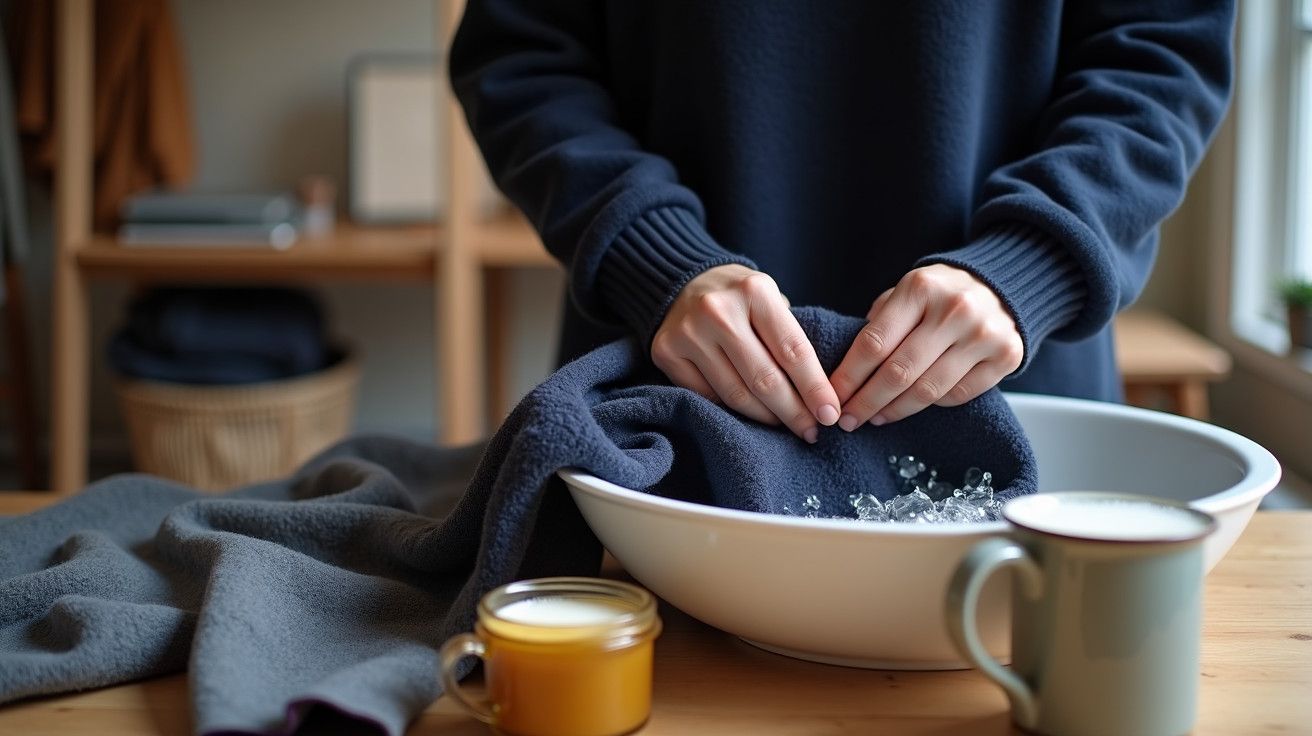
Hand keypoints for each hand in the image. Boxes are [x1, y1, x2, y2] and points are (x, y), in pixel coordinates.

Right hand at [651, 265, 840, 442]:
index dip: (815, 388)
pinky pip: (707, 396)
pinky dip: (732, 411)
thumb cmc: (739, 297)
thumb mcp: (769, 298)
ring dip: (766, 417)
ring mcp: (689, 333)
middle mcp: (718, 311)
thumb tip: (819, 395)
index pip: (793, 350)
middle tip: (811, 430)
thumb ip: (789, 336)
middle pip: (765, 379)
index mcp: (754, 291)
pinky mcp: (666, 353)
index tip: (829, 414)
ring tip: (784, 425)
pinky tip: (750, 415)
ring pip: (736, 394)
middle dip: (794, 412)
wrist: (681, 281)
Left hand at [830, 264, 1022, 428]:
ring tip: (874, 418)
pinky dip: (930, 406)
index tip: (833, 398)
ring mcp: (984, 334)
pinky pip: (957, 395)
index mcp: (921, 288)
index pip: (874, 343)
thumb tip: (847, 374)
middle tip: (847, 420)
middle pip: (898, 372)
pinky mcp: (1006, 356)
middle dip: (866, 402)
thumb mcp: (906, 292)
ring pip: (928, 390)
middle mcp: (955, 310)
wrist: (1000, 286)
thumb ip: (880, 323)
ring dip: (894, 410)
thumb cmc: (939, 295)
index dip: (849, 377)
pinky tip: (911, 406)